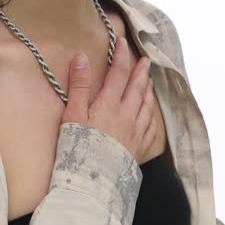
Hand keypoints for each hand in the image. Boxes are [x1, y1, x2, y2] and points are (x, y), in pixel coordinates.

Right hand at [58, 38, 156, 161]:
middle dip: (140, 71)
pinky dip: (151, 114)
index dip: (121, 56)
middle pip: (136, 88)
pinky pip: (150, 127)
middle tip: (145, 60)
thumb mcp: (72, 115)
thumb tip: (82, 58)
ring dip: (148, 90)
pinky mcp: (139, 148)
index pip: (118, 74)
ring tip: (149, 81)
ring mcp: (135, 132)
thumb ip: (78, 86)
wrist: (93, 182)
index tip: (122, 43)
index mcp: (109, 105)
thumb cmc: (78, 148)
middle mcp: (127, 115)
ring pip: (146, 106)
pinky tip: (151, 113)